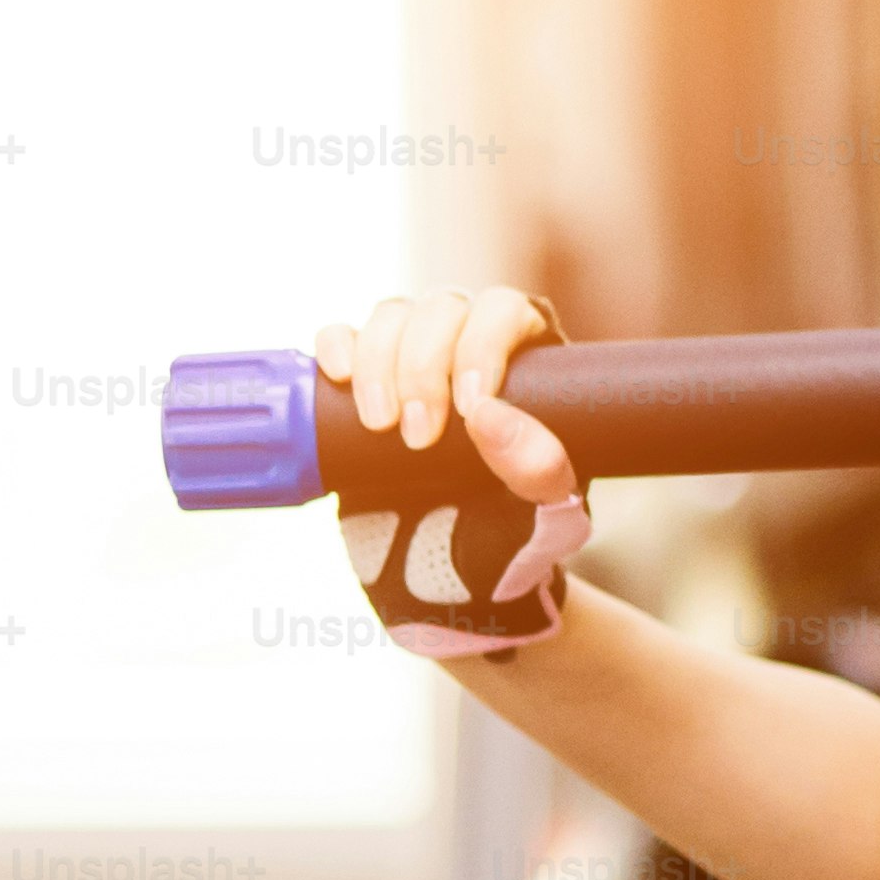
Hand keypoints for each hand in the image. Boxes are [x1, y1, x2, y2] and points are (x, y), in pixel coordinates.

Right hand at [311, 288, 589, 655]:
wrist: (459, 571)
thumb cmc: (516, 530)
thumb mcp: (545, 510)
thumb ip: (535, 467)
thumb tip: (487, 414)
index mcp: (528, 356)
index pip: (504, 312)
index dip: (482, 347)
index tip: (469, 409)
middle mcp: (471, 341)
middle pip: (443, 308)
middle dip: (424, 367)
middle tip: (417, 437)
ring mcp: (414, 356)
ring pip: (392, 316)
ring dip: (379, 362)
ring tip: (379, 425)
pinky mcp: (363, 380)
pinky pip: (342, 336)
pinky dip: (335, 345)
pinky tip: (338, 374)